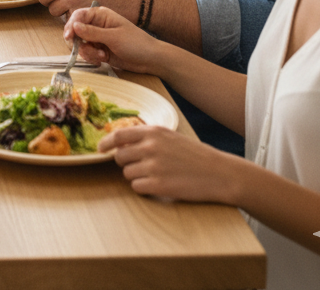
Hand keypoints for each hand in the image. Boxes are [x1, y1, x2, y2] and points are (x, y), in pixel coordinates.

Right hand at [63, 5, 162, 72]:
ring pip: (80, 44)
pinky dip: (91, 57)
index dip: (71, 25)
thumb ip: (92, 32)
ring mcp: (97, 38)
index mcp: (100, 15)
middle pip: (75, 31)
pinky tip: (102, 59)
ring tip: (101, 55)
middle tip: (85, 50)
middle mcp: (96, 25)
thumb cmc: (136, 43)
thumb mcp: (113, 37)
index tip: (69, 37)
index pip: (78, 16)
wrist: (150, 60)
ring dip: (87, 52)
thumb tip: (73, 26)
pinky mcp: (98, 50)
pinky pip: (86, 53)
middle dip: (79, 42)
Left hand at [100, 125, 237, 203]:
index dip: (106, 143)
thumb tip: (122, 141)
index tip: (100, 149)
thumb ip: (147, 137)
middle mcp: (150, 147)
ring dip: (136, 176)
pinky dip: (144, 188)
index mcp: (153, 132)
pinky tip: (158, 185)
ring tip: (155, 176)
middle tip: (140, 166)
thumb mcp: (170, 137)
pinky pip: (137, 188)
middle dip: (126, 163)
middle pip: (120, 156)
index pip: (118, 135)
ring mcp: (154, 166)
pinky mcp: (159, 185)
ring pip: (127, 174)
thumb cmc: (195, 155)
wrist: (219, 173)